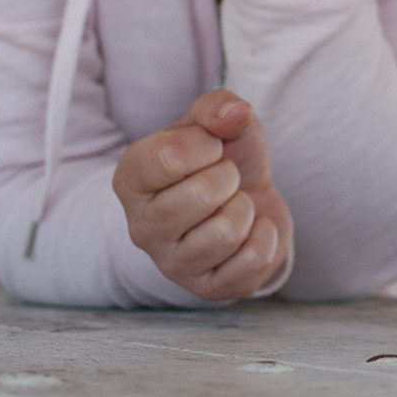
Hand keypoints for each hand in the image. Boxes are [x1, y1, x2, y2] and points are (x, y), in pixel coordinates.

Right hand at [113, 89, 293, 300]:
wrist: (249, 200)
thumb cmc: (223, 158)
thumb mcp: (217, 122)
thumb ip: (219, 107)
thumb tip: (236, 114)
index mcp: (131, 180)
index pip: (167, 157)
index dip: (206, 145)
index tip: (210, 148)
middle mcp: (141, 227)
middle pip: (201, 196)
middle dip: (228, 178)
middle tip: (225, 179)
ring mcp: (172, 263)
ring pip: (226, 232)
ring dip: (245, 209)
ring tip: (234, 204)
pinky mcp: (206, 288)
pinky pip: (251, 261)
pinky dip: (265, 238)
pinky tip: (251, 230)